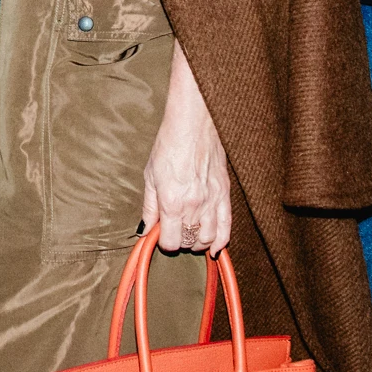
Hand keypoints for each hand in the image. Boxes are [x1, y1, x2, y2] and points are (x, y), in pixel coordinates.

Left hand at [141, 44, 230, 252]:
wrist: (193, 125)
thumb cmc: (169, 145)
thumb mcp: (150, 176)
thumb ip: (149, 207)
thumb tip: (144, 230)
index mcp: (172, 203)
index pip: (170, 242)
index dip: (163, 242)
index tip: (161, 233)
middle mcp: (193, 206)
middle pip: (189, 242)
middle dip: (180, 241)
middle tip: (174, 229)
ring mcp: (211, 201)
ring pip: (208, 238)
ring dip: (198, 242)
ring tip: (190, 233)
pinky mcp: (224, 194)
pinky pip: (227, 227)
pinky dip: (221, 241)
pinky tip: (215, 247)